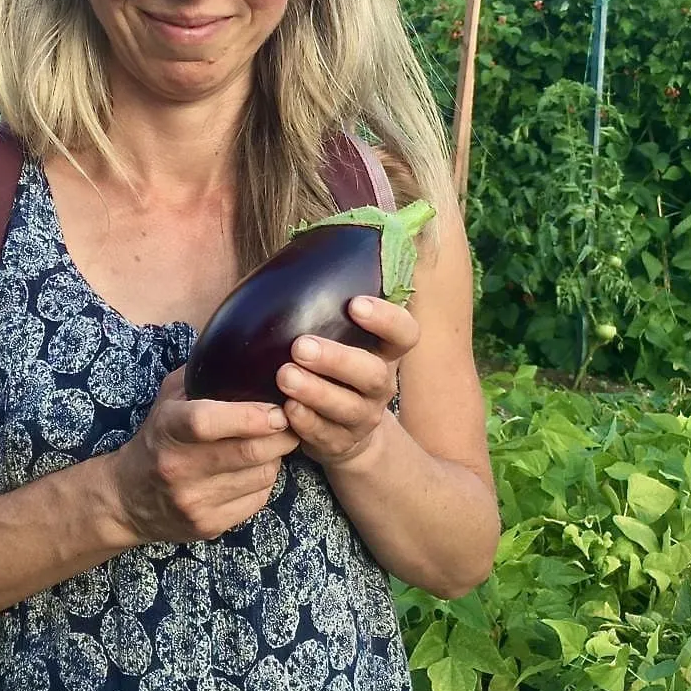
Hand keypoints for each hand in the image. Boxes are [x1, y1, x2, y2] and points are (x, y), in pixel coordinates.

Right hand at [109, 368, 298, 543]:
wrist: (127, 500)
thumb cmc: (159, 437)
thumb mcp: (170, 398)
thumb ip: (205, 375)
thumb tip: (253, 354)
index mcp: (168, 428)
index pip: (207, 422)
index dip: (249, 416)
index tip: (277, 409)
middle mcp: (178, 468)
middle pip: (248, 452)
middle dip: (282, 435)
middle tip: (292, 421)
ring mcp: (194, 501)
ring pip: (261, 476)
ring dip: (276, 457)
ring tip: (270, 444)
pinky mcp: (208, 526)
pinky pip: (258, 499)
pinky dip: (266, 481)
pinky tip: (254, 469)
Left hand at [277, 295, 419, 466]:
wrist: (346, 434)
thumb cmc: (336, 369)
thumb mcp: (344, 338)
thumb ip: (330, 304)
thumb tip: (302, 247)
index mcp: (385, 352)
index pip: (405, 333)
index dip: (386, 319)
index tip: (355, 303)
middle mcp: (380, 385)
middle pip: (373, 374)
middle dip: (338, 360)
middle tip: (301, 346)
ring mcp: (362, 418)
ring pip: (348, 408)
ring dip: (316, 391)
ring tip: (285, 376)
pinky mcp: (339, 443)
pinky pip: (325, 436)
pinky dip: (305, 423)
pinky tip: (286, 410)